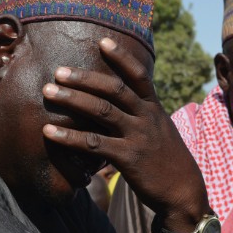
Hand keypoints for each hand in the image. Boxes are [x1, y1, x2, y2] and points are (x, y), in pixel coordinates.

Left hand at [42, 38, 209, 231]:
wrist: (184, 192)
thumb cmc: (167, 161)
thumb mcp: (160, 131)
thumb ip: (141, 116)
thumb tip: (117, 105)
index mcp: (154, 108)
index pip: (139, 75)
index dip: (121, 57)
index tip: (102, 41)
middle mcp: (147, 117)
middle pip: (113, 89)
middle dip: (84, 78)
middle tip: (59, 71)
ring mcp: (138, 136)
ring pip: (101, 111)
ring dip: (72, 99)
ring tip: (48, 92)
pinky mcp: (128, 158)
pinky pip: (94, 143)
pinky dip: (69, 137)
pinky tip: (49, 132)